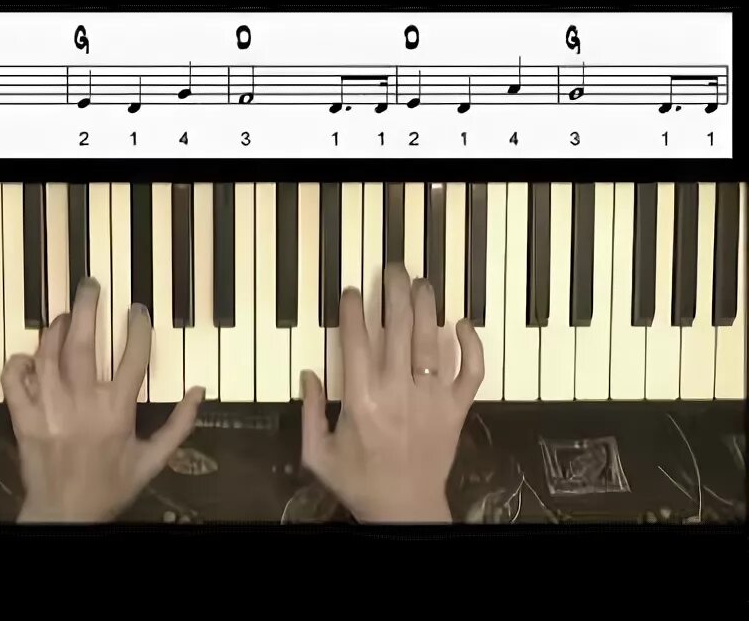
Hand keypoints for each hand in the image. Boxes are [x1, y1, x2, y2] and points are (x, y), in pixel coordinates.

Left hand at [2, 278, 204, 522]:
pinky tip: (28, 355)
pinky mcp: (23, 419)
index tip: (137, 310)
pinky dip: (18, 363)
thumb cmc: (110, 487)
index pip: (133, 356)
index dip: (138, 327)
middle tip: (89, 286)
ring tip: (63, 316)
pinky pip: (14, 382)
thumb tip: (199, 390)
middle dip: (86, 308)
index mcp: (117, 410)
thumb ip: (179, 425)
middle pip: (81, 343)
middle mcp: (82, 403)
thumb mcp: (153, 460)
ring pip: (47, 355)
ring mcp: (49, 409)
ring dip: (54, 329)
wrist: (65, 515)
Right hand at [300, 263, 484, 522]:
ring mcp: (431, 399)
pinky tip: (462, 324)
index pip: (356, 341)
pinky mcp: (456, 409)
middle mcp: (397, 392)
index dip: (354, 310)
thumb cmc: (359, 482)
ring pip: (430, 341)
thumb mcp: (317, 454)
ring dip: (426, 307)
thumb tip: (308, 373)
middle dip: (394, 293)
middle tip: (393, 269)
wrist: (405, 510)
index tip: (352, 291)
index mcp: (361, 400)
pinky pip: (470, 371)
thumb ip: (309, 412)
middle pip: (397, 329)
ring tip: (420, 282)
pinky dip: (471, 346)